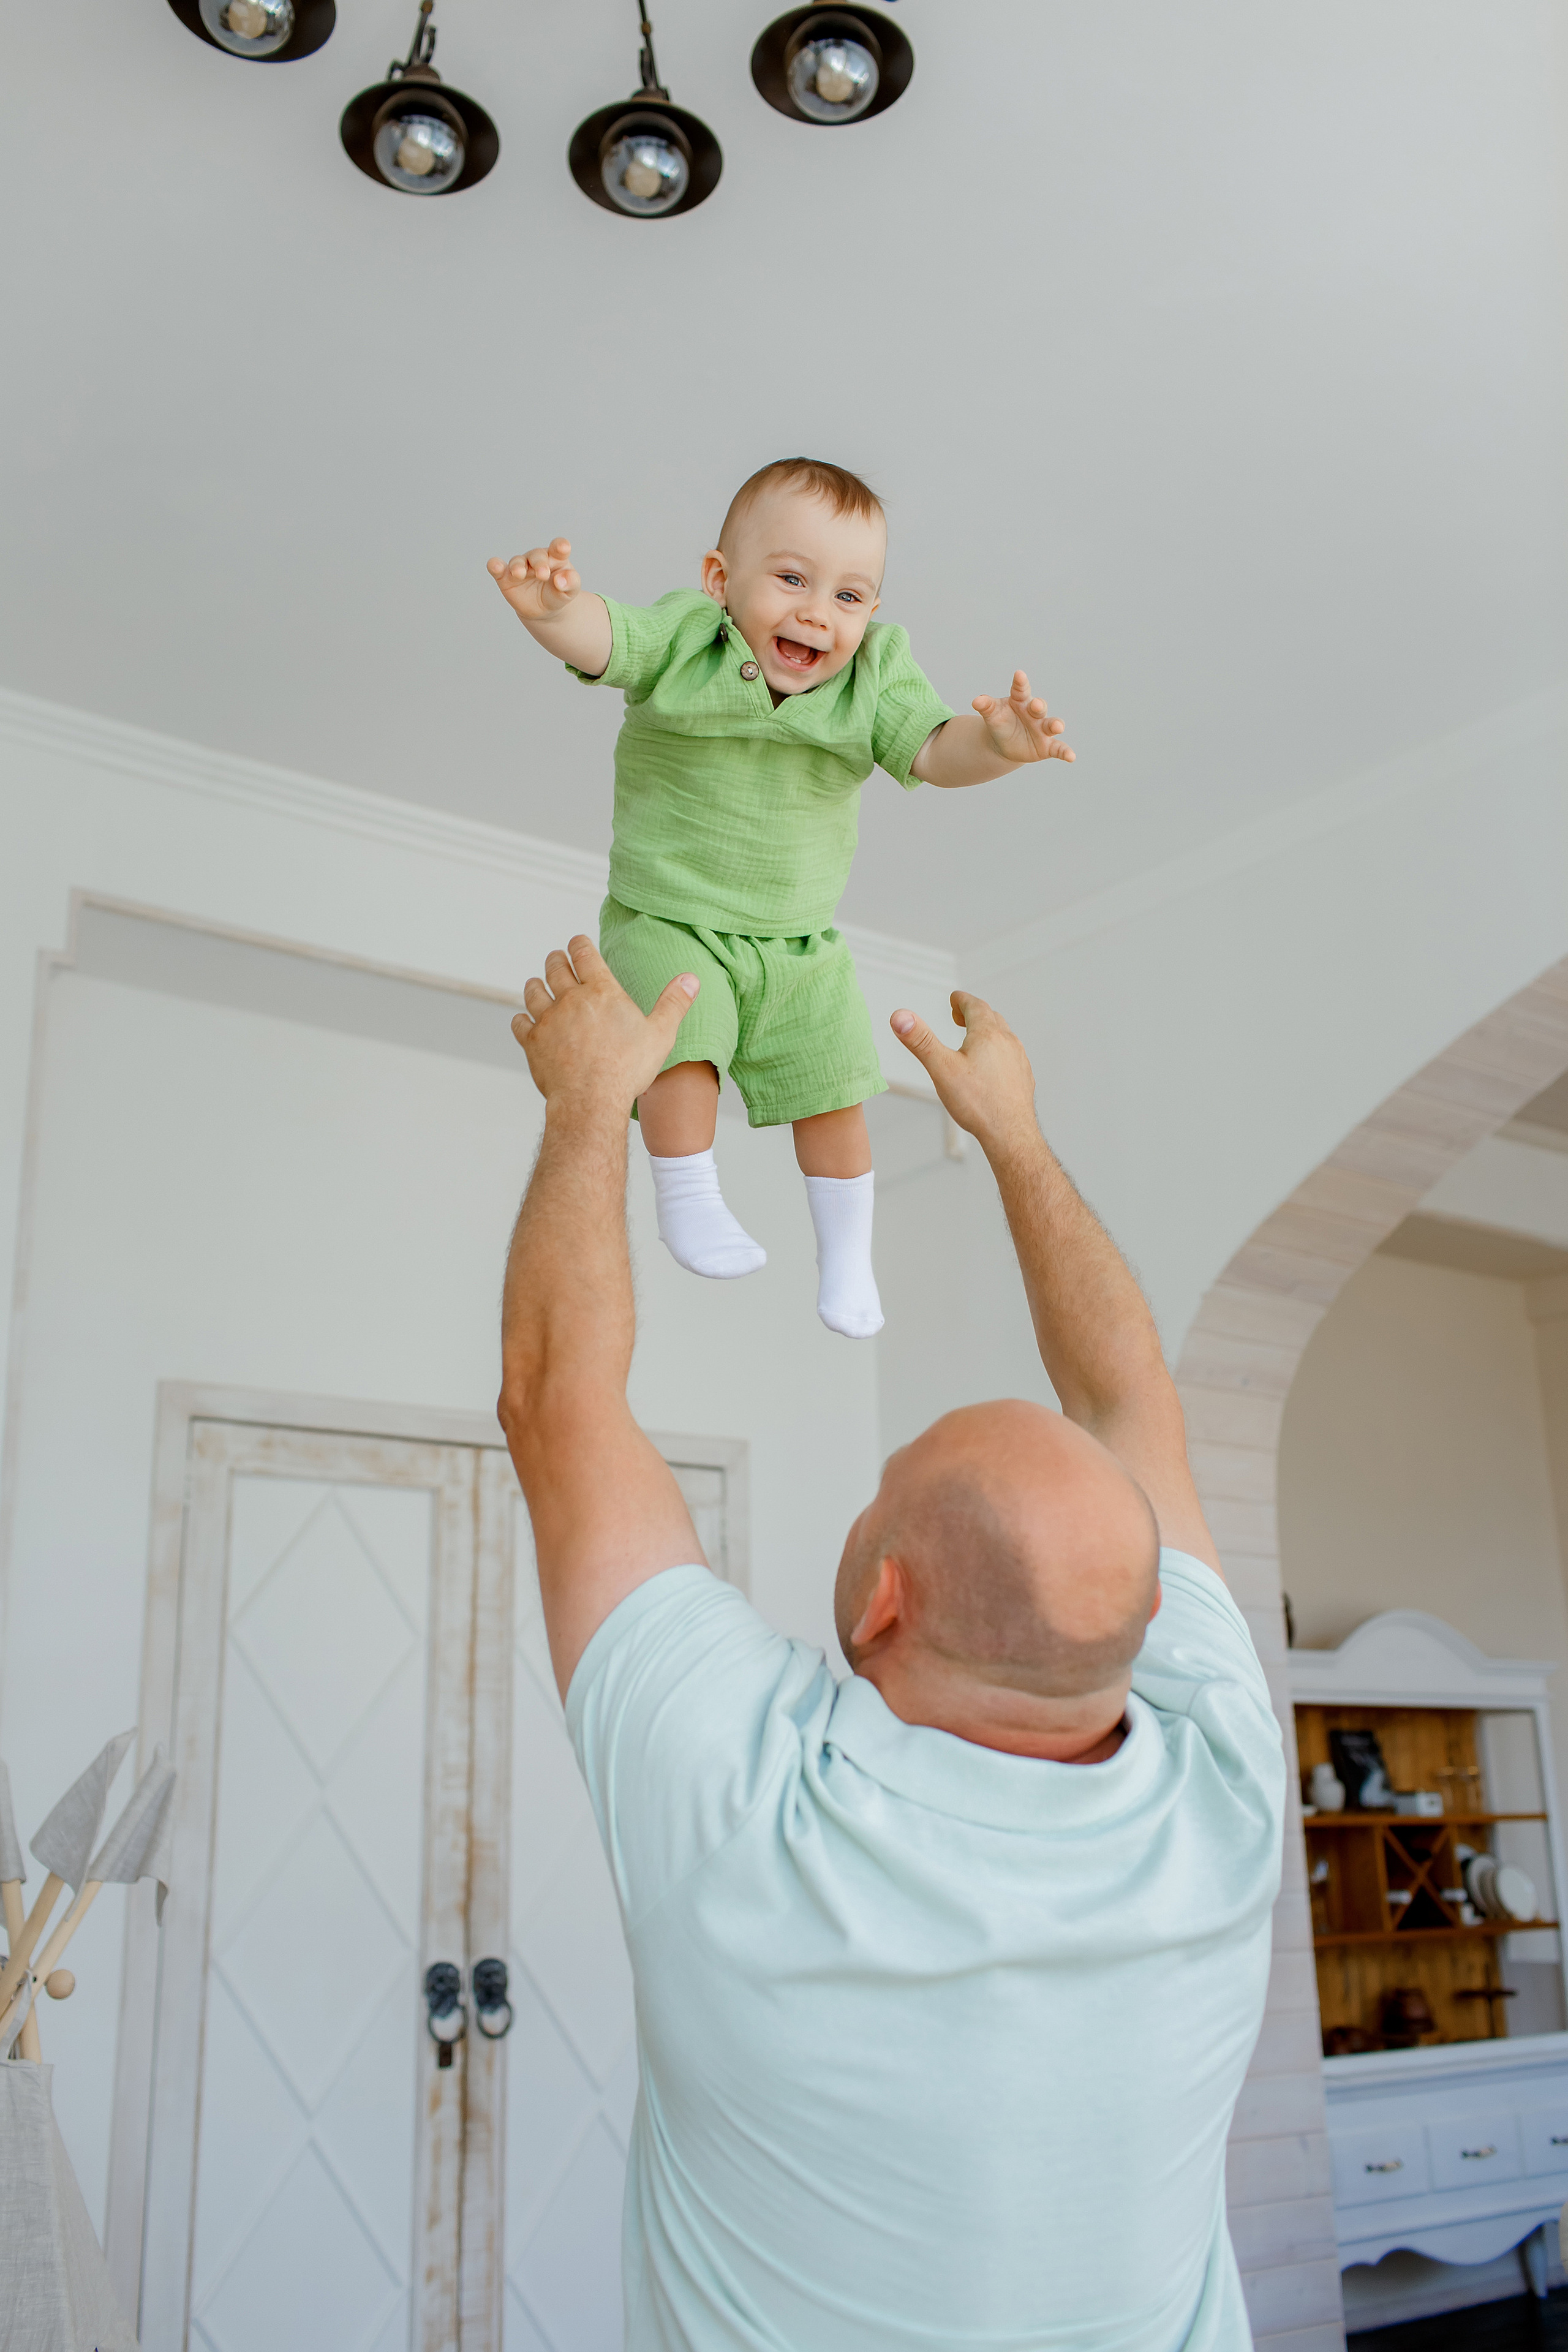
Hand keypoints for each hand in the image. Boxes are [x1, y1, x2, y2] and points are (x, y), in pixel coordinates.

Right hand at [488, 538, 581, 625]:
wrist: (544, 610)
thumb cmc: (558, 594)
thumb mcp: (570, 591)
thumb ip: (570, 583)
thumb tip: (560, 580)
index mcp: (555, 557)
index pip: (558, 547)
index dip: (560, 546)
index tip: (563, 548)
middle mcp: (537, 559)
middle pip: (537, 556)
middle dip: (539, 564)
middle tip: (543, 575)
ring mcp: (521, 567)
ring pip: (517, 562)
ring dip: (518, 566)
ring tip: (519, 574)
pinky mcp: (506, 578)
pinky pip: (499, 569)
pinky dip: (495, 566)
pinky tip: (494, 565)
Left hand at [512, 937, 697, 1114]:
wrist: (591, 1100)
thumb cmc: (627, 1069)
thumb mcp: (660, 1034)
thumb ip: (674, 1003)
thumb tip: (691, 978)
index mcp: (601, 991)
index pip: (584, 954)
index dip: (579, 944)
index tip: (576, 942)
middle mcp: (571, 999)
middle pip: (555, 967)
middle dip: (556, 960)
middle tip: (556, 958)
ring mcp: (548, 1019)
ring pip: (533, 991)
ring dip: (535, 984)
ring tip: (537, 983)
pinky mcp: (532, 1042)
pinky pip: (519, 1023)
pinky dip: (521, 1019)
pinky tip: (524, 1020)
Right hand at [888, 991, 1038, 1155]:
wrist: (1010, 1134)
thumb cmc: (977, 1103)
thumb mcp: (941, 1069)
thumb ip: (920, 1041)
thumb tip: (900, 1017)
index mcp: (987, 1034)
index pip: (975, 1006)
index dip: (961, 1000)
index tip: (954, 998)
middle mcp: (1007, 1042)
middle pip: (990, 1018)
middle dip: (973, 1013)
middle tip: (958, 1016)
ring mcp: (1018, 1059)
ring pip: (1003, 1036)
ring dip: (987, 1031)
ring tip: (973, 1039)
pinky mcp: (1023, 1077)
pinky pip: (1010, 1055)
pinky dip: (997, 1050)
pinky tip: (990, 1066)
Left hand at [971, 672, 1073, 764]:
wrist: (1004, 744)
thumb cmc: (1000, 723)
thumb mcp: (992, 715)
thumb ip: (986, 707)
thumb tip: (976, 701)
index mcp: (1020, 701)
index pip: (1021, 690)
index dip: (1020, 683)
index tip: (1019, 675)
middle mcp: (1034, 713)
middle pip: (1039, 707)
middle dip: (1039, 705)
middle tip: (1035, 705)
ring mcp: (1042, 729)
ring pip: (1051, 724)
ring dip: (1056, 725)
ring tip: (1057, 727)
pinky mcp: (1047, 746)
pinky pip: (1059, 748)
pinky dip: (1065, 752)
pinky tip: (1071, 758)